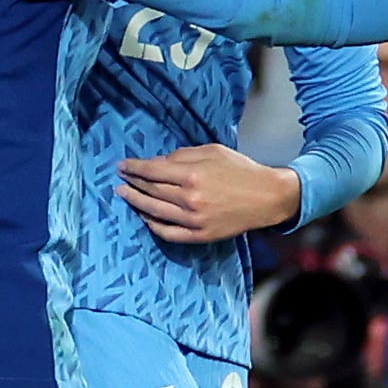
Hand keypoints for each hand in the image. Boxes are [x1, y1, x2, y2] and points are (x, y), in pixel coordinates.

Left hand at [116, 143, 299, 242]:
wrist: (266, 197)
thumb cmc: (240, 169)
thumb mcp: (212, 151)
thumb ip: (182, 156)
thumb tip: (157, 163)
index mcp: (193, 175)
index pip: (152, 171)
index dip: (134, 168)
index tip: (122, 165)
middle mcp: (190, 199)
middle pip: (151, 191)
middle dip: (132, 183)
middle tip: (120, 178)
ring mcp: (194, 220)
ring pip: (155, 212)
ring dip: (136, 202)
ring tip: (124, 195)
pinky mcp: (201, 235)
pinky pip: (169, 233)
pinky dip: (153, 226)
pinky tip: (145, 217)